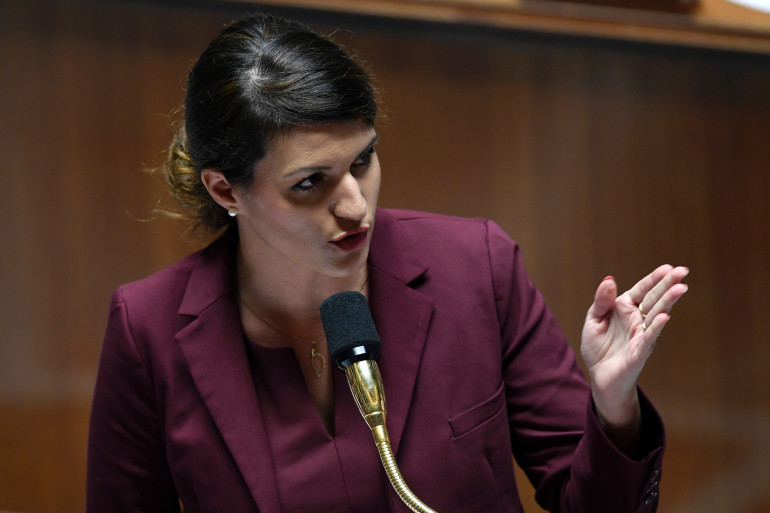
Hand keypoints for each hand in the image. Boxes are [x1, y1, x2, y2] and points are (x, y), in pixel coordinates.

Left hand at [581, 265, 688, 436]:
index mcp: (626, 308)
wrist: (599, 376)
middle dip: (668, 285)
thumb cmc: (598, 347)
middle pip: (655, 299)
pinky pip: (649, 337)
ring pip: (657, 315)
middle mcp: (637, 319)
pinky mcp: (640, 351)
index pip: (642, 290)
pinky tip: (665, 316)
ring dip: (668, 302)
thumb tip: (609, 280)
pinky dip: (656, 327)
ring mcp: (641, 334)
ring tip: (681, 288)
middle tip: (683, 271)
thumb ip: (602, 301)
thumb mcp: (593, 320)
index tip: (668, 267)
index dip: (654, 279)